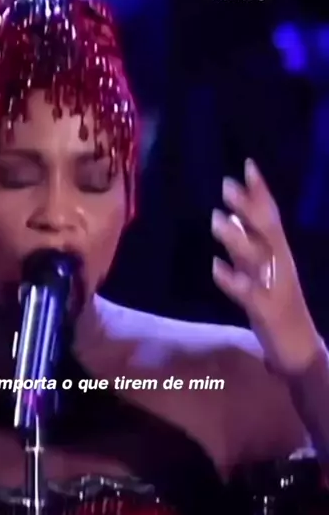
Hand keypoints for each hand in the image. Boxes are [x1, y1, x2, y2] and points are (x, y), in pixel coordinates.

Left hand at [211, 158, 321, 374]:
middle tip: (227, 183)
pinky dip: (232, 280)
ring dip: (237, 237)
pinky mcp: (266, 311)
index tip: (247, 165)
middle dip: (249, 206)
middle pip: (267, 231)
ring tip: (216, 219)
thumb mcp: (264, 270)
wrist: (299, 349)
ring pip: (257, 258)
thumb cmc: (278, 305)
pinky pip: (248, 293)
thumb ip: (250, 243)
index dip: (260, 192)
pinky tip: (216, 267)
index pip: (272, 217)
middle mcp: (280, 265)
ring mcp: (274, 287)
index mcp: (281, 254)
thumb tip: (233, 214)